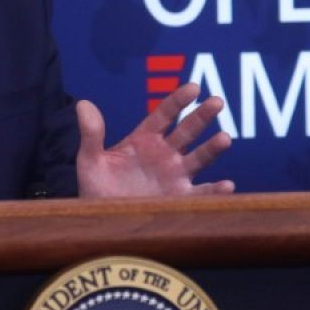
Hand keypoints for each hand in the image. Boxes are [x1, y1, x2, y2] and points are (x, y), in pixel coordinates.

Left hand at [75, 83, 234, 197]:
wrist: (101, 222)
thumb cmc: (96, 189)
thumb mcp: (90, 161)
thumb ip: (91, 134)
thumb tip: (82, 104)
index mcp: (145, 139)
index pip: (164, 114)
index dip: (178, 100)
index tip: (193, 88)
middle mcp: (165, 154)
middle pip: (187, 130)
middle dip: (202, 116)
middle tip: (217, 102)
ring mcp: (175, 176)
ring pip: (199, 158)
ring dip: (212, 148)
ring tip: (225, 139)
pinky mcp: (180, 199)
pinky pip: (201, 193)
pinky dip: (215, 190)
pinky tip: (227, 186)